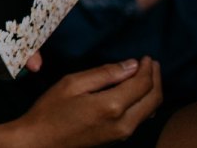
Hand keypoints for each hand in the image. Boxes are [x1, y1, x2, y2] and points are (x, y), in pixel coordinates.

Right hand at [0, 57, 162, 147]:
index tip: (146, 57)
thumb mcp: (72, 84)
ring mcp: (123, 134)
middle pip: (153, 99)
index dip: (147, 69)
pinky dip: (145, 103)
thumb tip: (131, 65)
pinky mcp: (118, 139)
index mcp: (111, 106)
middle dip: (156, 79)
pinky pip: (141, 119)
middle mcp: (123, 123)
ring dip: (152, 91)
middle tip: (152, 63)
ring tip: (147, 75)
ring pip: (151, 110)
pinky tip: (137, 93)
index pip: (142, 84)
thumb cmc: (51, 110)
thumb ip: (104, 73)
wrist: (41, 142)